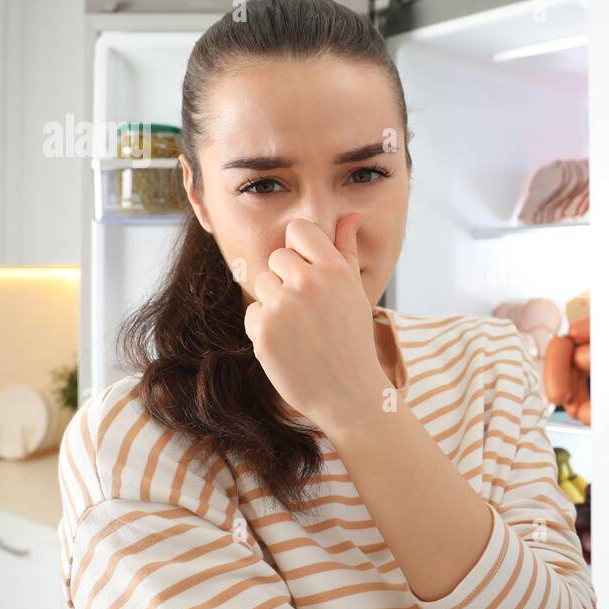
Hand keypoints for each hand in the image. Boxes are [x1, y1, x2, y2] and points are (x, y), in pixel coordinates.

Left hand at [244, 215, 390, 433]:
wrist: (347, 393)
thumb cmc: (352, 339)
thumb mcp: (355, 291)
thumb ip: (347, 250)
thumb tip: (350, 215)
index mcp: (335, 269)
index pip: (299, 231)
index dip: (301, 250)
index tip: (310, 272)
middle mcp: (308, 283)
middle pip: (277, 257)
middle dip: (287, 279)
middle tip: (308, 311)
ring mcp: (282, 306)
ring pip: (263, 284)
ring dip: (275, 304)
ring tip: (300, 330)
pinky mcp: (262, 330)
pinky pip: (253, 312)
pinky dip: (265, 328)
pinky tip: (288, 345)